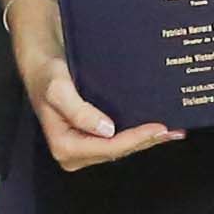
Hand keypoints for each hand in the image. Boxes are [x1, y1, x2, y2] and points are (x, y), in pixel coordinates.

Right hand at [16, 23, 180, 170]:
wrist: (42, 62)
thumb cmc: (47, 74)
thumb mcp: (58, 89)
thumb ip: (79, 111)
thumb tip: (107, 130)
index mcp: (64, 146)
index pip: (107, 148)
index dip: (134, 139)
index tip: (157, 128)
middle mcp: (74, 152)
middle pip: (117, 151)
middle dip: (145, 141)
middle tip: (172, 130)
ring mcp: (84, 146)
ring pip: (121, 147)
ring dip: (145, 139)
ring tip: (171, 130)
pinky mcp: (92, 136)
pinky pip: (118, 139)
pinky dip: (138, 134)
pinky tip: (157, 128)